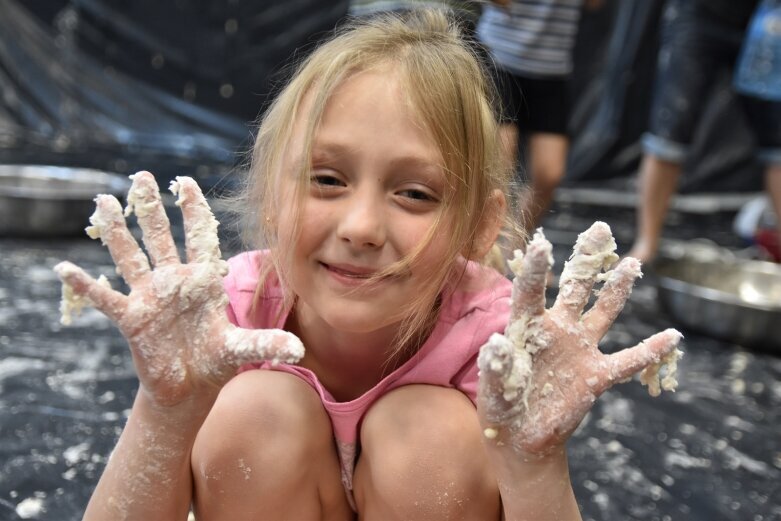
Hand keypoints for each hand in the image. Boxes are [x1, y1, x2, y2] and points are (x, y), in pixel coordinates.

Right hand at [54, 171, 302, 406]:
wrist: (189, 389)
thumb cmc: (215, 361)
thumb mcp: (241, 349)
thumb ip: (265, 344)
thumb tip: (299, 350)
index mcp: (202, 281)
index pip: (198, 237)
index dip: (192, 210)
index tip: (185, 181)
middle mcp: (174, 282)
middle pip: (160, 237)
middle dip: (152, 208)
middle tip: (141, 176)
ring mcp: (150, 298)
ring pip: (131, 257)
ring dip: (118, 232)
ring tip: (103, 202)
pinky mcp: (131, 319)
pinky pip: (105, 298)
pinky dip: (86, 285)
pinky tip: (65, 268)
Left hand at [477, 222, 681, 455]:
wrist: (522, 437)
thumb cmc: (501, 406)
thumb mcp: (493, 390)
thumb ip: (496, 367)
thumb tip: (497, 343)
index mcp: (526, 328)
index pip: (531, 292)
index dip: (536, 270)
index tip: (541, 245)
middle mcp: (556, 329)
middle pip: (575, 287)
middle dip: (587, 259)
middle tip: (600, 228)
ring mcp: (579, 349)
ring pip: (603, 312)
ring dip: (618, 289)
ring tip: (632, 263)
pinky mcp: (596, 375)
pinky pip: (628, 361)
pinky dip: (650, 351)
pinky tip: (673, 336)